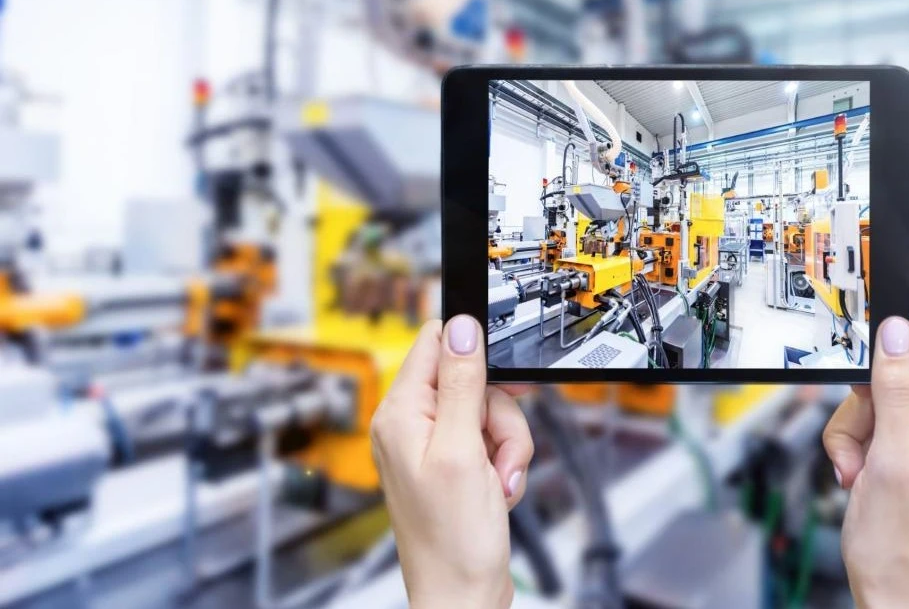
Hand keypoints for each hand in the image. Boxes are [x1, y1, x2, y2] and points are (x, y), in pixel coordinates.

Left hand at [370, 315, 533, 608]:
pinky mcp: (456, 465)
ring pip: (491, 411)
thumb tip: (461, 326)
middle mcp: (412, 425)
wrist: (462, 596)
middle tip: (497, 450)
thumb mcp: (462, 452)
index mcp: (400, 414)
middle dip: (500, 416)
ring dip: (507, 445)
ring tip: (499, 480)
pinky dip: (505, 463)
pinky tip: (498, 489)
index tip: (502, 378)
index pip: (436, 343)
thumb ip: (462, 385)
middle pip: (474, 380)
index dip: (475, 353)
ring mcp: (435, 446)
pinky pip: (492, 440)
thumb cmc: (452, 540)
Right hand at [823, 317, 908, 608]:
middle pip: (901, 371)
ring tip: (861, 472)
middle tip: (859, 451)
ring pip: (889, 400)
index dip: (888, 356)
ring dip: (861, 432)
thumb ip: (895, 389)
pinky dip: (871, 446)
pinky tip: (867, 476)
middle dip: (866, 407)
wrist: (902, 595)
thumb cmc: (897, 544)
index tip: (867, 395)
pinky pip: (894, 426)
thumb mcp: (888, 458)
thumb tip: (897, 329)